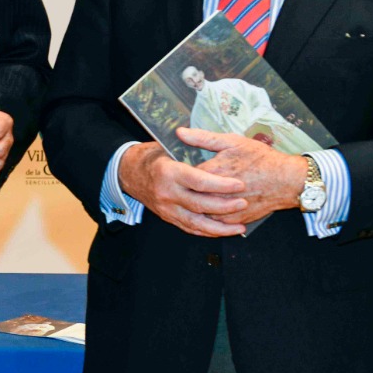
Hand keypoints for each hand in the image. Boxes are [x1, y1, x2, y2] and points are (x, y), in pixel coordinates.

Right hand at [118, 141, 248, 237]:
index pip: (199, 182)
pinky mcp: (167, 217)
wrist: (128, 173)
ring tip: (240, 226)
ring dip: (219, 228)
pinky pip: (189, 228)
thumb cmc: (153, 156)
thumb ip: (190, 144)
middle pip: (199, 205)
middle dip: (224, 206)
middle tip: (244, 203)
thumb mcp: (168, 145)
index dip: (221, 185)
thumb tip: (210, 140)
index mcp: (169, 172)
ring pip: (195, 223)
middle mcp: (167, 193)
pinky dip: (207, 232)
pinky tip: (223, 231)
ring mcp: (166, 208)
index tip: (239, 184)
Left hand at [182, 128, 306, 224]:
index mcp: (213, 172)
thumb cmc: (261, 159)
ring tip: (190, 195)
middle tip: (179, 184)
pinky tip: (206, 206)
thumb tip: (180, 132)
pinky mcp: (234, 220)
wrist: (287, 181)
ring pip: (199, 211)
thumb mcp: (232, 142)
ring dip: (193, 204)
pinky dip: (208, 215)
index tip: (175, 169)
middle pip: (188, 195)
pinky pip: (213, 222)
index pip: (183, 176)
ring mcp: (225, 209)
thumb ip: (203, 138)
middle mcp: (216, 193)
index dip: (178, 172)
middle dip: (183, 190)